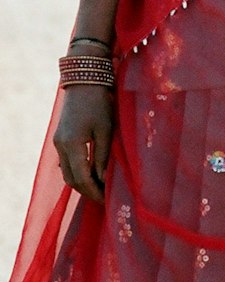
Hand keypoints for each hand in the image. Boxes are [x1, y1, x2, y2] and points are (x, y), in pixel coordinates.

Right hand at [53, 84, 114, 203]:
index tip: (107, 201)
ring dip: (81, 183)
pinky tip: (91, 174)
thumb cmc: (99, 103)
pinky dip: (77, 171)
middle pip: (71, 179)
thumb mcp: (105, 130)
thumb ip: (103, 156)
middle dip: (87, 191)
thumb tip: (103, 179)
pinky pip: (66, 162)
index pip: (81, 178)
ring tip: (100, 189)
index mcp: (72, 145)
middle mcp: (60, 146)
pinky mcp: (60, 137)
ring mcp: (58, 142)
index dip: (94, 191)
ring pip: (67, 172)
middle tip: (104, 199)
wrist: (84, 80)